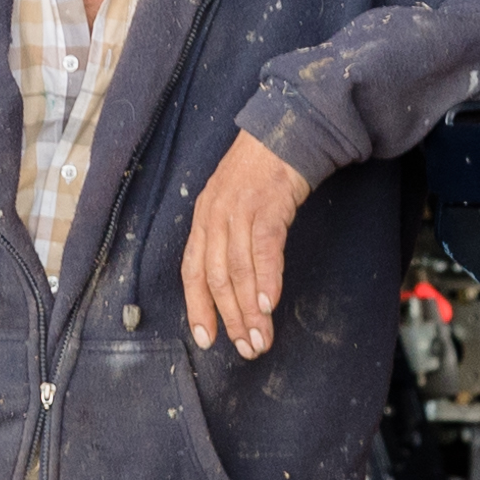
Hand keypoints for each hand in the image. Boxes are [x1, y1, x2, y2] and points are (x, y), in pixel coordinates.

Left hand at [183, 130, 313, 358]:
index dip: (198, 308)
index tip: (208, 339)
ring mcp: (240, 209)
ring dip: (250, 310)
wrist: (286, 132)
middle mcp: (215, 215)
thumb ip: (230, 238)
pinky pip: (263, 248)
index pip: (192, 271)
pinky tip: (270, 304)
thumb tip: (236, 284)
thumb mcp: (234, 204)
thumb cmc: (263, 173)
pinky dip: (266, 279)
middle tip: (247, 348)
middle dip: (230, 318)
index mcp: (204, 219)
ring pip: (238, 269)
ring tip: (261, 338)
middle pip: (215, 277)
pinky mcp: (268, 204)